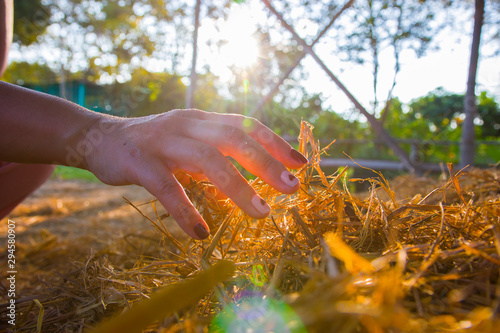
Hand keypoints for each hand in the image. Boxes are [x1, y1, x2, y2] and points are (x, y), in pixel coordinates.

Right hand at [82, 109, 307, 239]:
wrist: (98, 138)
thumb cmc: (152, 145)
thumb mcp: (188, 141)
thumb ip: (215, 152)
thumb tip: (249, 175)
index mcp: (202, 120)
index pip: (245, 125)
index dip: (275, 143)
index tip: (300, 164)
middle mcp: (187, 124)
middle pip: (234, 139)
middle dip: (267, 163)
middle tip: (292, 188)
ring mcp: (163, 141)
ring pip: (208, 161)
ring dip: (238, 188)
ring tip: (261, 214)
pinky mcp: (140, 162)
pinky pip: (167, 188)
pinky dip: (185, 211)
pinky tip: (199, 233)